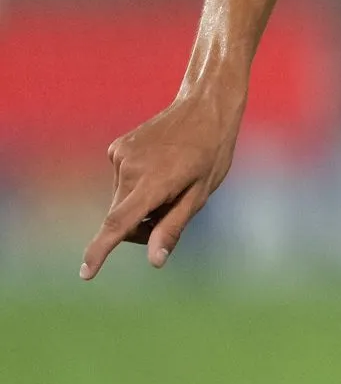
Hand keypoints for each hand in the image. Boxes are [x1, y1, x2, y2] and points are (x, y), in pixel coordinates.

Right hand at [81, 93, 241, 278]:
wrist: (204, 110)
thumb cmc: (211, 155)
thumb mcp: (200, 195)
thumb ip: (173, 227)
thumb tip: (154, 261)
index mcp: (153, 183)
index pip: (119, 224)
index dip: (101, 251)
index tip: (86, 273)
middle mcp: (130, 169)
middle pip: (122, 219)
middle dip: (141, 227)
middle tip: (173, 212)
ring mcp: (120, 156)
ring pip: (121, 201)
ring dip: (140, 204)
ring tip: (172, 182)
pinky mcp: (116, 149)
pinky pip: (122, 182)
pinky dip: (137, 186)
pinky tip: (160, 168)